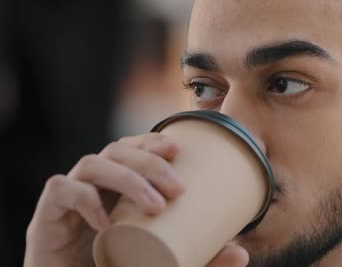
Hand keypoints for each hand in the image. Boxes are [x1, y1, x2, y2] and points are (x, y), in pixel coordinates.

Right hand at [24, 133, 185, 266]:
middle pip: (116, 151)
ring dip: (127, 178)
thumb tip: (239, 254)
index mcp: (115, 188)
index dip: (151, 141)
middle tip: (178, 188)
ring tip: (155, 206)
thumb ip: (199, 258)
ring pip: (91, 163)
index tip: (178, 150)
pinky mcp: (46, 219)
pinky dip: (85, 198)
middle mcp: (92, 187)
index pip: (131, 149)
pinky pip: (60, 190)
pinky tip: (107, 222)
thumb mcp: (165, 262)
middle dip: (149, 162)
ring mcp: (68, 201)